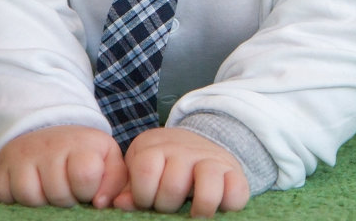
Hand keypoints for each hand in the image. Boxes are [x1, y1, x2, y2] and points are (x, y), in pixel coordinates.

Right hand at [0, 125, 126, 208]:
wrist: (49, 131)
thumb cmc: (82, 153)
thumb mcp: (107, 159)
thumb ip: (115, 180)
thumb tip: (100, 204)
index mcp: (81, 144)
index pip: (84, 175)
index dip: (86, 190)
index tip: (85, 186)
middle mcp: (49, 145)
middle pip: (56, 192)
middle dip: (64, 199)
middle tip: (66, 188)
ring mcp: (22, 154)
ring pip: (29, 195)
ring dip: (40, 201)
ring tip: (47, 190)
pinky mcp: (1, 165)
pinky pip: (2, 194)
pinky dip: (13, 199)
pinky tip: (28, 187)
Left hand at [114, 128, 249, 216]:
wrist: (198, 142)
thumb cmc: (162, 165)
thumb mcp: (142, 169)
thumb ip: (130, 188)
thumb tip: (119, 204)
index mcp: (156, 147)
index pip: (146, 172)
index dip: (143, 195)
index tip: (146, 199)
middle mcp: (185, 149)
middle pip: (174, 187)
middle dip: (167, 205)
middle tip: (169, 205)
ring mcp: (212, 159)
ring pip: (207, 193)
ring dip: (198, 210)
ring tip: (192, 214)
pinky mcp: (234, 172)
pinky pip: (236, 192)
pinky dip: (228, 205)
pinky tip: (217, 208)